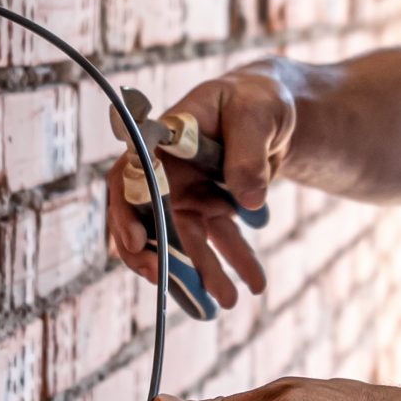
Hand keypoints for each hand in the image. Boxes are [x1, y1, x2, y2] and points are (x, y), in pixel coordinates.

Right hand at [105, 62, 294, 309]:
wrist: (275, 111)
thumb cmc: (256, 99)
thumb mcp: (257, 115)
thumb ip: (249, 153)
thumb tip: (249, 200)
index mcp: (164, 139)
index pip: (130, 175)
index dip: (124, 210)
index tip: (134, 241)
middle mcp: (168, 171)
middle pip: (150, 219)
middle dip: (160, 256)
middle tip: (170, 283)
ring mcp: (187, 193)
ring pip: (187, 240)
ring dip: (205, 272)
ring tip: (229, 300)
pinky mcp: (211, 209)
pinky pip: (217, 242)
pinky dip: (233, 264)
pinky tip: (255, 284)